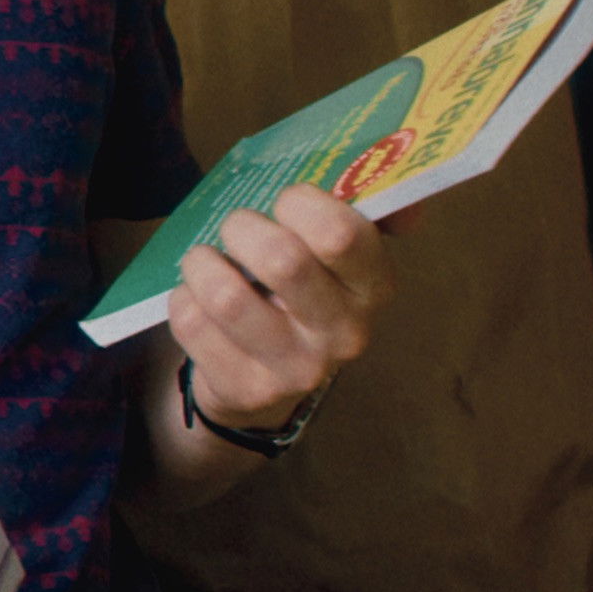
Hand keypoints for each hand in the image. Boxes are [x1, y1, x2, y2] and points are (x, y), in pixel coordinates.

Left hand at [163, 183, 392, 432]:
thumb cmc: (296, 285)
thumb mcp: (335, 249)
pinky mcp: (248, 389)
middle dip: (243, 228)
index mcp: (372, 286)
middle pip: (282, 260)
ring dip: (201, 264)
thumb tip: (409, 206)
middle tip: (237, 229)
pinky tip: (198, 300)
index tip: (284, 202)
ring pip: (227, 296)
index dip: (299, 203)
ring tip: (207, 262)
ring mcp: (298, 369)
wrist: (265, 374)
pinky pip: (193, 322)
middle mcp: (345, 333)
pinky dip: (183, 298)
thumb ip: (365, 208)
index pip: (340, 234)